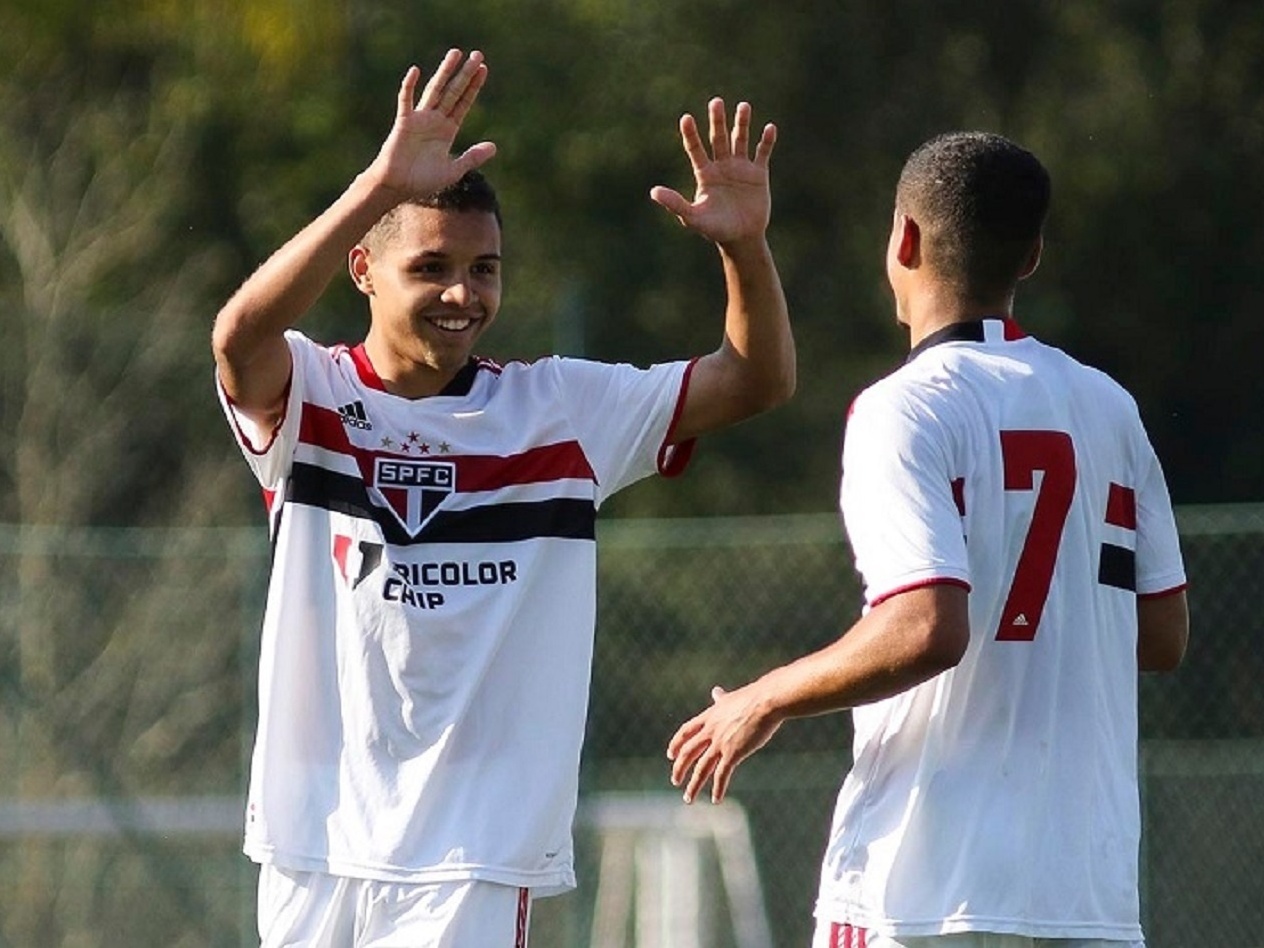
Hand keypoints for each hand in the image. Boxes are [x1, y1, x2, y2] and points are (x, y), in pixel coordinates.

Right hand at [370, 49, 496, 200]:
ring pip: (435, 91)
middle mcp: (435, 120)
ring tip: (456, 53)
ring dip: (445, 72)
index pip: (464, 103)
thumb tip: (494, 147)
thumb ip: (472, 157)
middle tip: (477, 54)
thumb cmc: (422, 181)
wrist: (397, 187)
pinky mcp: (404, 123)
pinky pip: (406, 101)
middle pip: (453, 92)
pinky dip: (409, 86)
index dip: (474, 87)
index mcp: (447, 130)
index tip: (484, 69)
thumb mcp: (453, 170)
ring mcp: (419, 119)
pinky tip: (415, 71)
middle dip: (465, 74)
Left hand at [650, 99, 776, 246]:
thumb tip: (653, 192)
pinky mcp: (758, 174)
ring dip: (742, 123)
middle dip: (717, 121)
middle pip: (718, 138)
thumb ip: (675, 203)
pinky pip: (762, 153)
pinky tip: (769, 129)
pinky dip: (766, 141)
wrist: (741, 239)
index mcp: (705, 174)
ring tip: (743, 106)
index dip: (690, 134)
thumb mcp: (693, 218)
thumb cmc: (715, 229)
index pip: (695, 149)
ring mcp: (740, 168)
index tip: (686, 118)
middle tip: (715, 102)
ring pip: (740, 140)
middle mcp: (721, 166)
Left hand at [667, 684, 783, 803]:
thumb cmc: (754, 697)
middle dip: (680, 768)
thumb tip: (716, 691)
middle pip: (688, 752)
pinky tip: (716, 800)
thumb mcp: (731, 698)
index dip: (676, 744)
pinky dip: (718, 788)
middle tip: (675, 781)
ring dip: (694, 785)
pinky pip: (722, 775)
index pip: (685, 732)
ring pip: (701, 768)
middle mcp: (711, 730)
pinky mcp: (733, 753)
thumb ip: (721, 698)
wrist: (767, 701)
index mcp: (709, 716)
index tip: (671, 756)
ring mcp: (720, 742)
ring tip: (689, 798)